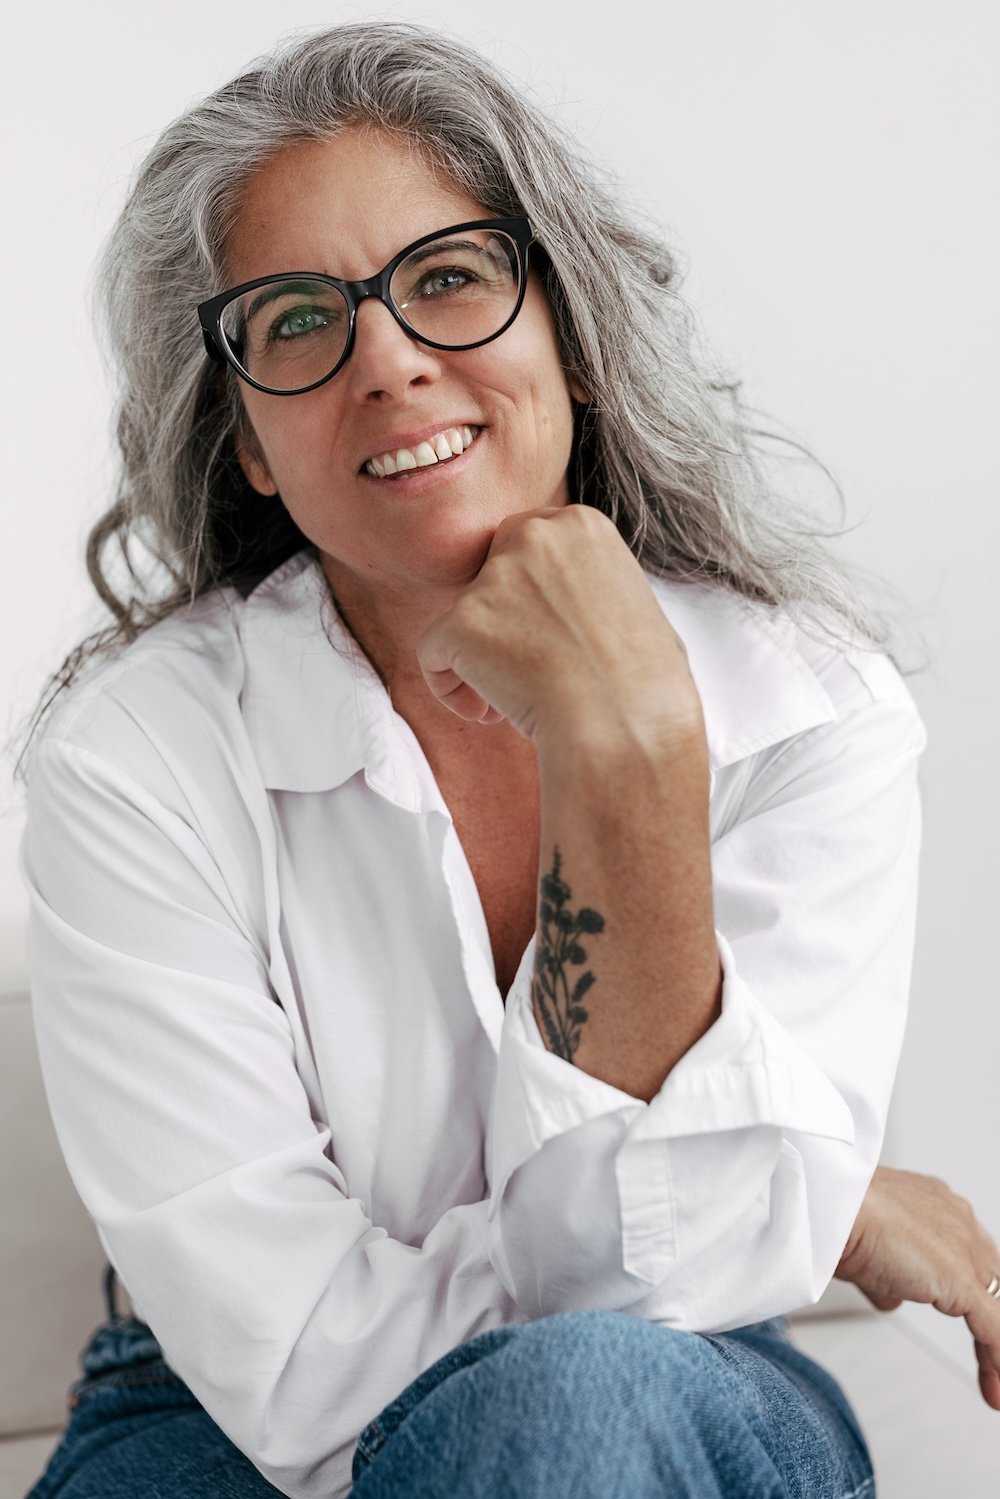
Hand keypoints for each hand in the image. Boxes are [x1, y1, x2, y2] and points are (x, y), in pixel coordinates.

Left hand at [416, 505, 701, 745]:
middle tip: (526, 667)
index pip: (530, 544)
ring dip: (481, 660)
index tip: (548, 638)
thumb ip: (592, 588)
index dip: (530, 596)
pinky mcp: (461, 621)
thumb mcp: (636, 607)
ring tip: (515, 702)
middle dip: (498, 618)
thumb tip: (572, 607)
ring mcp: (494, 578)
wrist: (626, 725)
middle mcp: (535, 537)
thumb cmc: (648, 684)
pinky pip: (433, 655)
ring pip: (462, 619)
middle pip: (489, 571)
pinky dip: (450, 688)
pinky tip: (485, 714)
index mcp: (581, 525)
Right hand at [836, 1165, 999, 1409]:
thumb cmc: (834, 1219)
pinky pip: (995, 1330)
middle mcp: (958, 1222)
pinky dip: (995, 1362)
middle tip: (990, 1358)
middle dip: (993, 1319)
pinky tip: (995, 1387)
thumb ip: (887, 1275)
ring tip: (995, 1384)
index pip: (969, 1255)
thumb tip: (892, 1296)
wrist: (830, 1209)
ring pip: (997, 1307)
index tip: (972, 1321)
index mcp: (936, 1205)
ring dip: (994, 1351)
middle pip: (992, 1280)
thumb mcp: (865, 1253)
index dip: (973, 1293)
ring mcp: (965, 1249)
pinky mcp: (964, 1280)